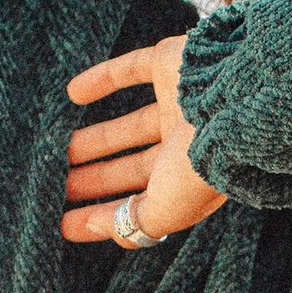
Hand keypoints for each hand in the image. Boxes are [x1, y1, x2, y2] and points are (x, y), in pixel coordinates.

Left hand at [62, 35, 228, 248]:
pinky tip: (72, 92)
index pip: (139, 206)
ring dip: (94, 139)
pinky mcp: (171, 64)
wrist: (236, 99)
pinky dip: (102, 79)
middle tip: (54, 187)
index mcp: (191, 184)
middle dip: (94, 180)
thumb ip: (133, 223)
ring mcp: (179, 105)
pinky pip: (129, 70)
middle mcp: (187, 146)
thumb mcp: (167, 209)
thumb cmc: (204, 163)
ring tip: (57, 150)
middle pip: (131, 168)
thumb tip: (94, 228)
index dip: (101, 217)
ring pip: (128, 127)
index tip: (62, 225)